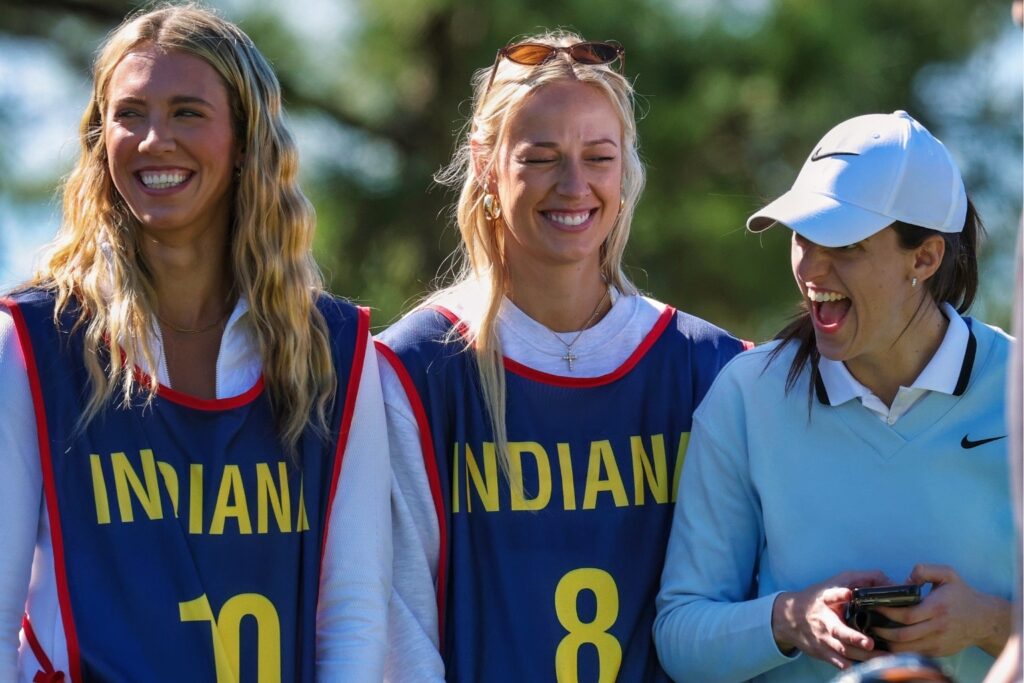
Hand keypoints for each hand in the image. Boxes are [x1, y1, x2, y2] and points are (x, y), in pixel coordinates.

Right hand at [771, 570, 890, 669]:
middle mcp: (824, 620)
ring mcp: (823, 639)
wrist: (790, 618)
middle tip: (869, 643)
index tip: (849, 593)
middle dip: (854, 637)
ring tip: (886, 658)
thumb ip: (865, 579)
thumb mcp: (838, 582)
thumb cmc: (821, 599)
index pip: (832, 595)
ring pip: (843, 650)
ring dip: (864, 657)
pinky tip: (869, 669)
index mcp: (827, 599)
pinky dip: (853, 667)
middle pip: (838, 630)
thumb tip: (892, 584)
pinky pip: (839, 663)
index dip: (839, 594)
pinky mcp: (823, 653)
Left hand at [873, 564, 1010, 656]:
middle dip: (882, 631)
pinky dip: (900, 649)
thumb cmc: (961, 594)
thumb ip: (925, 570)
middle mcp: (937, 628)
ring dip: (888, 643)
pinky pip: (914, 653)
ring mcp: (938, 642)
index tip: (874, 606)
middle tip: (869, 623)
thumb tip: (906, 580)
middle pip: (903, 635)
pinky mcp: (939, 651)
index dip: (887, 613)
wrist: (983, 619)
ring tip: (875, 633)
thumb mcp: (947, 574)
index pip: (906, 615)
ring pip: (907, 648)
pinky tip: (890, 641)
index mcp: (937, 608)